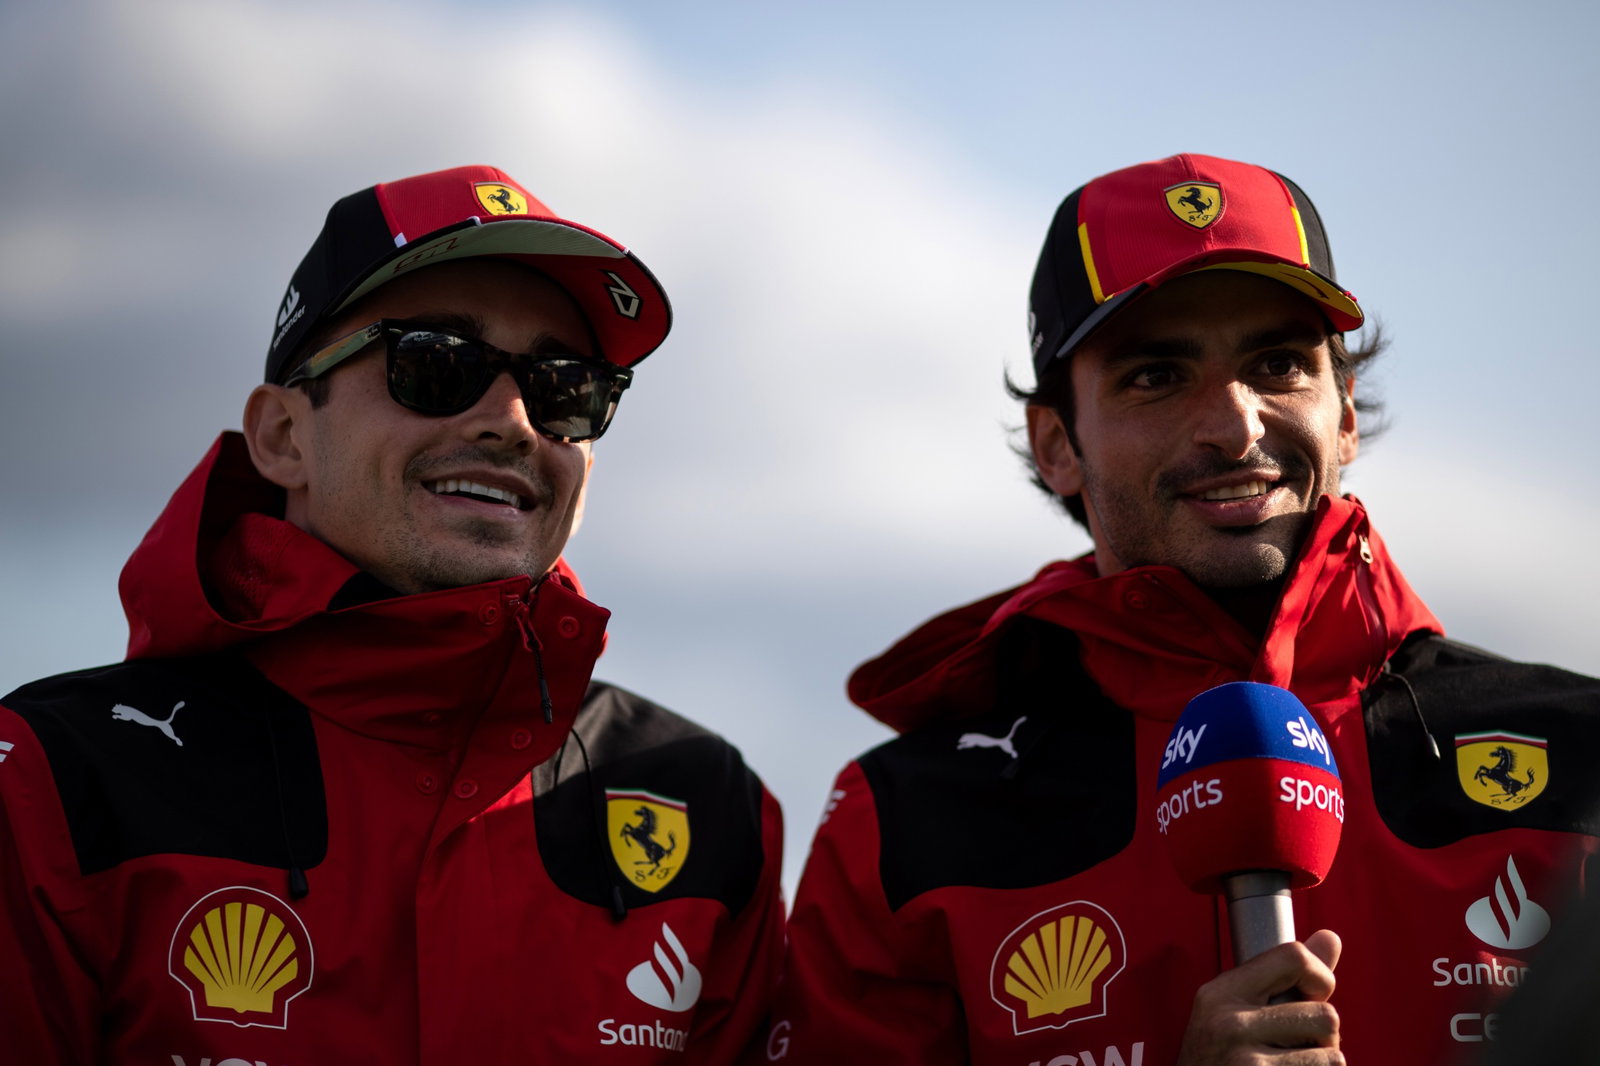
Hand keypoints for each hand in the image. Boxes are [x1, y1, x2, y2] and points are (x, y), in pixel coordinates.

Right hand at [1174, 929, 1341, 1064]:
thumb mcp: (1237, 1013)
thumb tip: (1331, 937)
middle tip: (1297, 1050)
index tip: (1315, 994)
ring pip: (1334, 1055)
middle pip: (1325, 1014)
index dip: (1320, 976)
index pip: (1293, 957)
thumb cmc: (1220, 1061)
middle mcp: (1229, 1022)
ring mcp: (1246, 1061)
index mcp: (1220, 993)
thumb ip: (1285, 977)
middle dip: (1324, 1038)